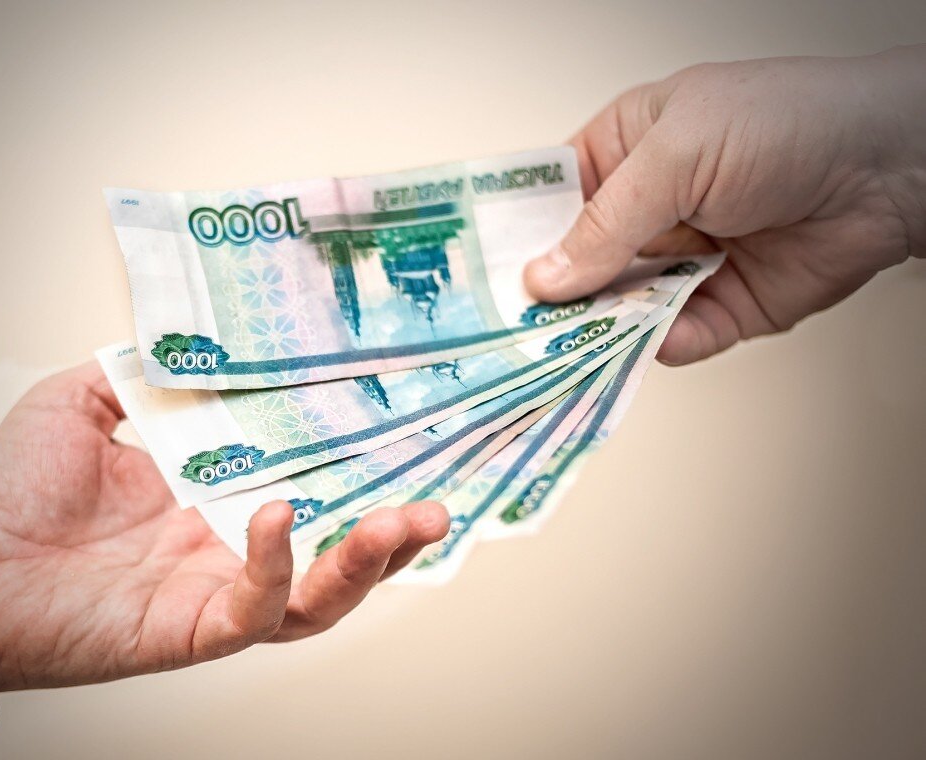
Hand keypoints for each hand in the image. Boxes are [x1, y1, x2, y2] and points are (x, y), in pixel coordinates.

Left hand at [0, 362, 448, 689]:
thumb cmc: (13, 489)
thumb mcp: (83, 400)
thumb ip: (141, 368)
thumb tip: (192, 333)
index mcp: (218, 497)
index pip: (312, 483)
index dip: (363, 465)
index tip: (408, 428)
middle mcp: (231, 549)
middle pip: (338, 553)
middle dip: (397, 532)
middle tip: (439, 498)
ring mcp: (216, 592)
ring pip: (320, 598)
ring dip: (369, 562)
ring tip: (409, 521)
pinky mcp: (192, 631)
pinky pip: (254, 608)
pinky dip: (276, 565)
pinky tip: (278, 516)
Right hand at [524, 46, 925, 364]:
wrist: (894, 164)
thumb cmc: (786, 122)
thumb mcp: (678, 154)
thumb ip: (608, 221)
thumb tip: (546, 276)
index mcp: (625, 151)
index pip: (550, 197)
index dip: (514, 232)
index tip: (478, 273)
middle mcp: (648, 210)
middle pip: (578, 262)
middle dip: (549, 293)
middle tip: (509, 328)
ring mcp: (682, 260)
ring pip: (618, 307)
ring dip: (596, 327)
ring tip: (561, 348)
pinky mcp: (721, 306)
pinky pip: (673, 337)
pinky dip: (656, 347)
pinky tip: (641, 347)